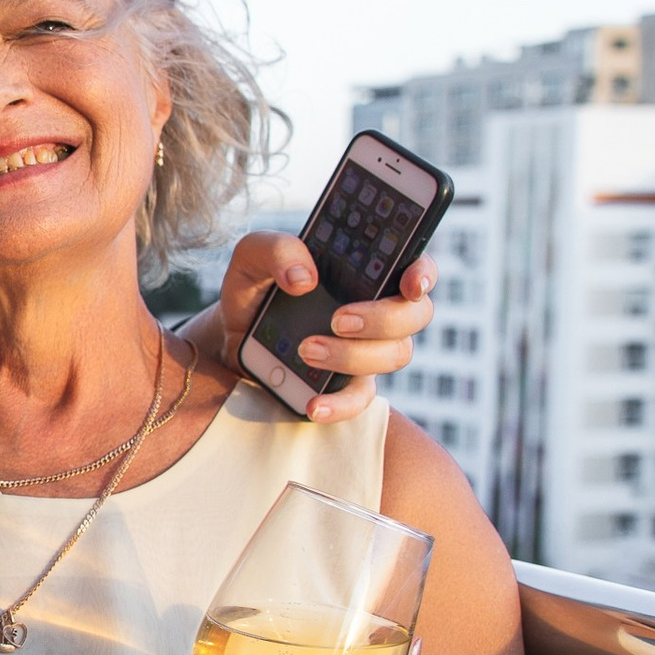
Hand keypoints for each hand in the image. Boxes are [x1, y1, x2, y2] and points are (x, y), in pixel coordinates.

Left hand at [209, 233, 435, 422]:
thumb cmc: (255, 287)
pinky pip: (360, 400)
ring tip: (306, 350)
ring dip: (353, 355)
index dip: (423, 274)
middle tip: (338, 320)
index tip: (410, 283)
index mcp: (367, 270)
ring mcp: (368, 349)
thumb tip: (303, 278)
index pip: (415, 267)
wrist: (232, 334)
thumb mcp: (253, 256)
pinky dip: (340, 405)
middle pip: (415, 315)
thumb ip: (277, 250)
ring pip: (394, 356)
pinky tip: (313, 404)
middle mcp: (378, 309)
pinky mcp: (347, 384)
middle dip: (382, 319)